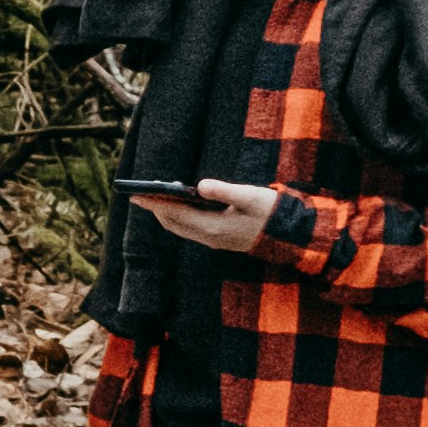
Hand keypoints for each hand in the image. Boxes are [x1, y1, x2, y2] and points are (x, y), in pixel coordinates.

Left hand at [128, 179, 277, 255]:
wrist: (290, 235)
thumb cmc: (270, 213)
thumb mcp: (248, 196)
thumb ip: (223, 191)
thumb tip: (200, 186)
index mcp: (213, 228)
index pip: (175, 215)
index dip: (155, 204)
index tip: (137, 196)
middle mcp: (210, 238)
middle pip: (174, 224)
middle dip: (156, 210)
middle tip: (140, 195)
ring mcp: (215, 241)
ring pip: (181, 228)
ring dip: (168, 214)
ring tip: (156, 198)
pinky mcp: (221, 239)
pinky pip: (192, 229)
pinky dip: (180, 218)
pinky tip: (180, 206)